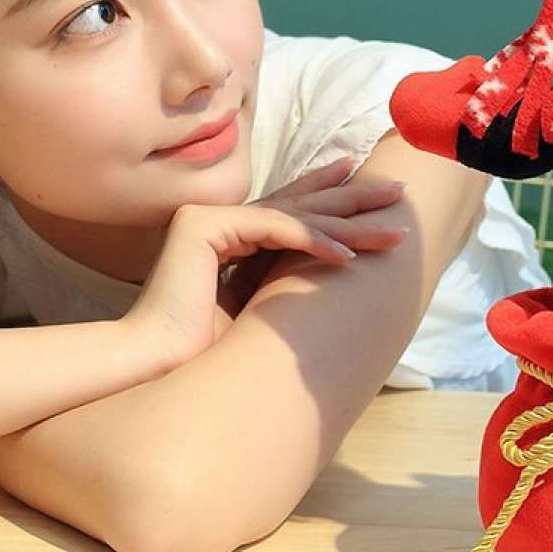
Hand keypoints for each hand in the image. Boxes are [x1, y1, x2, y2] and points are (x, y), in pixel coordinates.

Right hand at [126, 158, 407, 372]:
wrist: (156, 369)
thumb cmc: (201, 353)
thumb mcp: (258, 307)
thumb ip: (280, 278)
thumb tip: (335, 270)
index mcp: (226, 236)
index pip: (286, 207)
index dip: (326, 192)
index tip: (364, 182)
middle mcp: (216, 220)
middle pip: (296, 204)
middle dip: (351, 199)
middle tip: (396, 192)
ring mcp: (206, 218)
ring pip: (291, 214)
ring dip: (346, 223)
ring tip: (390, 228)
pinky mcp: (201, 226)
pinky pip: (271, 228)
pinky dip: (311, 241)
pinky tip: (347, 257)